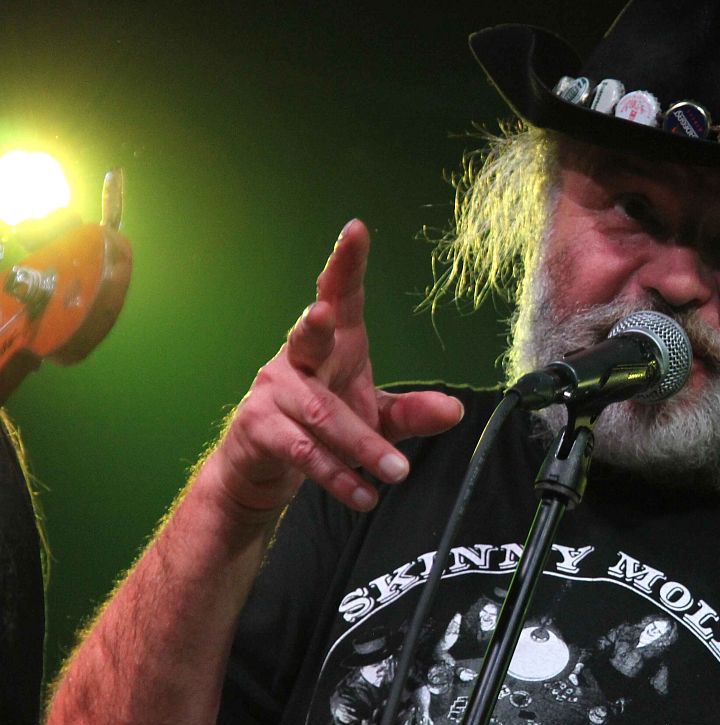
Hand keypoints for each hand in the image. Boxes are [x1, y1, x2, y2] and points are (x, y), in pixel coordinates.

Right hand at [207, 219, 463, 513]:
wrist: (265, 470)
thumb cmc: (325, 424)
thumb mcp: (376, 416)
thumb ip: (413, 413)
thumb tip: (455, 410)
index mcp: (333, 342)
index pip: (340, 294)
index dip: (346, 263)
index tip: (356, 230)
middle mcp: (298, 358)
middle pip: (308, 338)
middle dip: (314, 324)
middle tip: (323, 313)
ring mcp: (274, 392)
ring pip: (322, 416)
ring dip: (362, 447)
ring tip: (396, 472)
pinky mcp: (259, 429)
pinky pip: (303, 452)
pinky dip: (338, 476)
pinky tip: (365, 493)